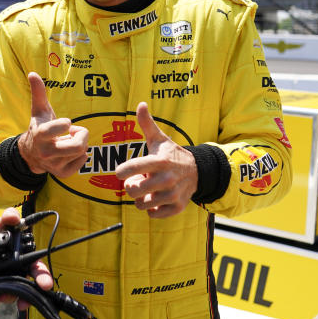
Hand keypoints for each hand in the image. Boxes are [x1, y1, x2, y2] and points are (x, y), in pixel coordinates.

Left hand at [0, 207, 53, 311]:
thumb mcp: (2, 222)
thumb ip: (9, 217)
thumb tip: (13, 217)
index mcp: (25, 259)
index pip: (38, 271)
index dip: (44, 278)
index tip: (45, 285)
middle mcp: (17, 273)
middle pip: (26, 289)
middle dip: (25, 296)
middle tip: (22, 301)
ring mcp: (4, 282)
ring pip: (9, 296)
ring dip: (3, 296)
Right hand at [18, 72, 88, 176]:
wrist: (31, 154)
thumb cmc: (39, 127)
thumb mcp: (38, 110)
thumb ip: (38, 92)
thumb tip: (32, 73)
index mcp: (40, 135)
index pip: (58, 129)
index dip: (65, 124)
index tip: (66, 122)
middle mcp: (46, 152)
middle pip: (78, 146)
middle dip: (82, 135)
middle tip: (75, 131)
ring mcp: (54, 165)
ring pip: (82, 152)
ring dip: (79, 143)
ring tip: (69, 140)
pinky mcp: (62, 173)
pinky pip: (83, 162)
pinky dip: (81, 155)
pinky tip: (71, 151)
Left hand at [115, 102, 197, 217]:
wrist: (197, 171)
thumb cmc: (171, 154)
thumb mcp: (159, 139)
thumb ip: (147, 124)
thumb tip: (141, 104)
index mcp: (159, 161)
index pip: (133, 168)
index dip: (122, 171)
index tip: (120, 172)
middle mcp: (167, 179)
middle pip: (133, 190)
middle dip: (131, 186)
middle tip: (137, 181)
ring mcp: (173, 194)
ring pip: (142, 204)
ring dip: (141, 198)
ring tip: (148, 189)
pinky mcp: (178, 207)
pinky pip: (154, 214)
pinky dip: (152, 209)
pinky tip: (156, 198)